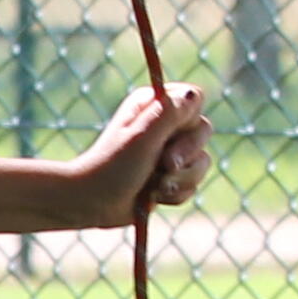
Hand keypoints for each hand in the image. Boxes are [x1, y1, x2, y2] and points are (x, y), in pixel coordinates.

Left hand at [71, 86, 212, 221]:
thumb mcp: (143, 136)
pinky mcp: (171, 176)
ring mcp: (169, 150)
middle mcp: (164, 123)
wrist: (94, 203)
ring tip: (155, 187)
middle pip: (203, 130)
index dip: (189, 119)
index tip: (168, 134)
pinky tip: (153, 196)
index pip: (194, 97)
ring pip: (202, 161)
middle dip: (187, 154)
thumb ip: (170, 112)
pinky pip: (193, 184)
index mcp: (154, 104)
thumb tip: (194, 94)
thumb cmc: (113, 166)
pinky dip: (176, 194)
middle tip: (165, 165)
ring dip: (180, 179)